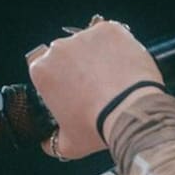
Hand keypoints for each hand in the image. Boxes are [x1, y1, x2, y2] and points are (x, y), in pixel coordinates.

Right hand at [27, 17, 163, 159]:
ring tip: (113, 78)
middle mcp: (58, 48)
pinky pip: (110, 35)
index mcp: (42, 71)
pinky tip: (123, 65)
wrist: (132, 112)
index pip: (42, 68)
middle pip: (64, 54)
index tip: (70, 89)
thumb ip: (51, 143)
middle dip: (76, 66)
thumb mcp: (68, 145)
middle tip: (95, 87)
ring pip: (88, 42)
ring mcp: (84, 36)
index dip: (57, 78)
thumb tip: (47, 143)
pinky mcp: (109, 30)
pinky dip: (117, 46)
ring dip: (97, 55)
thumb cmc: (98, 126)